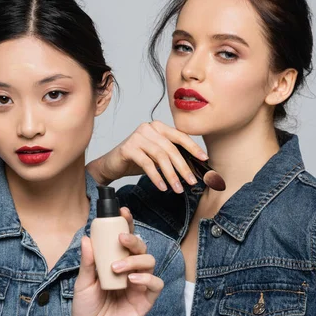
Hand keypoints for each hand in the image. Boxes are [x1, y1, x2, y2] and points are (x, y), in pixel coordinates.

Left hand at [73, 208, 162, 315]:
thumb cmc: (87, 309)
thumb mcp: (82, 283)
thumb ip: (88, 262)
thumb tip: (87, 238)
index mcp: (115, 262)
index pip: (123, 240)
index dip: (126, 224)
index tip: (122, 211)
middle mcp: (129, 270)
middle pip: (140, 247)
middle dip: (133, 238)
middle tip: (121, 238)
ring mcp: (139, 284)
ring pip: (149, 261)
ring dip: (135, 260)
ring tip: (117, 268)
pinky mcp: (146, 300)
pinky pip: (155, 283)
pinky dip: (146, 278)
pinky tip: (132, 280)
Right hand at [86, 121, 207, 192]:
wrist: (111, 165)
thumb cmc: (136, 160)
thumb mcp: (157, 156)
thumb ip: (172, 156)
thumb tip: (195, 166)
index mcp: (158, 127)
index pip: (179, 135)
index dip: (193, 147)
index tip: (204, 159)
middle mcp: (148, 128)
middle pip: (171, 148)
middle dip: (183, 167)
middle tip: (191, 181)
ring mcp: (137, 137)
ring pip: (160, 156)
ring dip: (171, 175)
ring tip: (177, 189)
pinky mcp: (128, 148)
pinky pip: (146, 164)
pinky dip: (156, 177)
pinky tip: (162, 187)